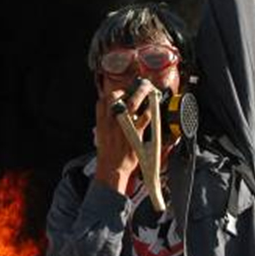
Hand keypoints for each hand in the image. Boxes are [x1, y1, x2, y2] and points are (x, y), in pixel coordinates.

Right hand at [94, 78, 156, 192]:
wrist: (112, 169)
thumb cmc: (108, 153)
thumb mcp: (101, 135)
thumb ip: (106, 122)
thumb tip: (113, 113)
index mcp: (101, 122)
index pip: (103, 101)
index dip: (112, 93)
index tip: (121, 91)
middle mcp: (111, 122)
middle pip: (115, 97)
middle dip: (127, 89)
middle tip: (136, 86)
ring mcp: (122, 127)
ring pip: (132, 104)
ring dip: (141, 94)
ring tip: (148, 90)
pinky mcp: (134, 134)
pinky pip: (144, 118)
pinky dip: (150, 110)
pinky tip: (154, 107)